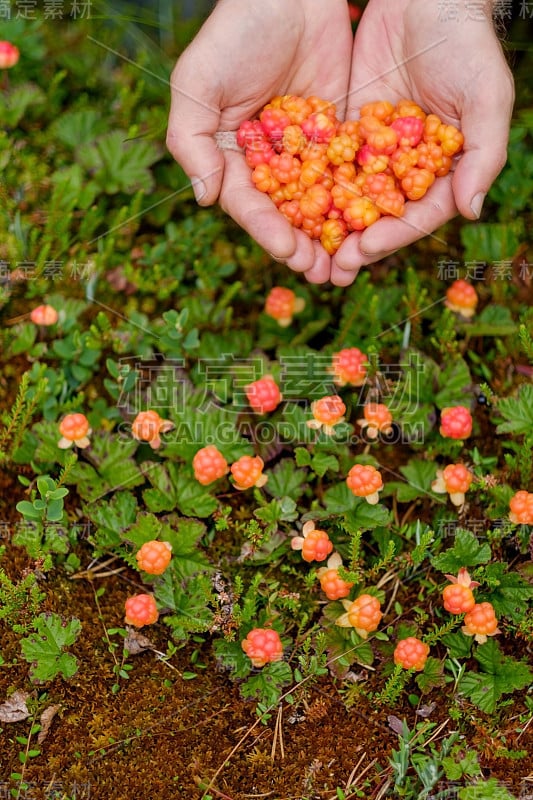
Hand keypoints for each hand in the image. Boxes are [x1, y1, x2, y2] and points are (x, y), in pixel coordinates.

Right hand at [166, 0, 352, 282]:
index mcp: (231, 157)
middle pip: (285, 213)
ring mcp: (304, 153)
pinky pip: (348, 174)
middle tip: (320, 273)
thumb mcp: (199, 82)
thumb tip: (203, 198)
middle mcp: (268, 162)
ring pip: (318, 203)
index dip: (267, 230)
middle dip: (301, 246)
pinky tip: (371, 225)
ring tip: (345, 265)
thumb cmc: (237, 30)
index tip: (288, 252)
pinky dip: (357, 202)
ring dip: (330, 236)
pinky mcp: (338, 137)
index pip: (249, 203)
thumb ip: (191, 140)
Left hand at [330, 0, 514, 285]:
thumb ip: (483, 153)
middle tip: (329, 270)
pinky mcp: (348, 131)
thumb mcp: (487, 95)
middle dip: (355, 245)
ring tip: (305, 253)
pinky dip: (311, 187)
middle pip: (379, 217)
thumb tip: (472, 210)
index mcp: (442, 170)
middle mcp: (406, 168)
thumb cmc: (466, 43)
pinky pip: (327, 163)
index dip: (391, 236)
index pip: (417, 214)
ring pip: (350, 198)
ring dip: (330, 228)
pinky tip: (289, 207)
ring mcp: (375, 152)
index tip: (363, 251)